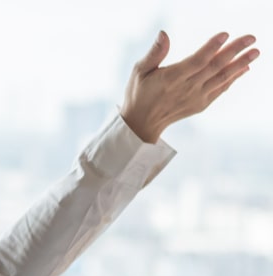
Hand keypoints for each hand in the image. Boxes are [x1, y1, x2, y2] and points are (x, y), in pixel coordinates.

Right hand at [121, 31, 258, 143]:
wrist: (141, 123)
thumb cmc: (139, 93)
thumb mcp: (139, 71)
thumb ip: (155, 52)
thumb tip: (164, 33)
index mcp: (171, 78)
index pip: (196, 61)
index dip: (211, 48)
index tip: (225, 34)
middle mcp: (186, 88)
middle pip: (214, 67)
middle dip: (235, 51)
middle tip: (251, 38)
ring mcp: (195, 97)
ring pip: (222, 78)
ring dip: (240, 64)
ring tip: (255, 52)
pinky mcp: (200, 104)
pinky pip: (220, 89)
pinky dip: (233, 78)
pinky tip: (244, 68)